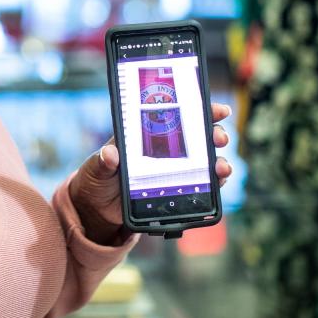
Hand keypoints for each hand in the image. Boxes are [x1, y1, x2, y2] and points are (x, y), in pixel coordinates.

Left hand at [68, 103, 233, 245]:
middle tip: (218, 137)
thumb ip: (103, 161)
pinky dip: (214, 184)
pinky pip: (201, 186)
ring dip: (219, 161)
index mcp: (146, 136)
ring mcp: (173, 170)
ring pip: (204, 161)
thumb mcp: (96, 168)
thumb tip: (110, 153)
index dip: (199, 110)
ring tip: (221, 167)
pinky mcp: (176, 191)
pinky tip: (220, 183)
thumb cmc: (97, 179)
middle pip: (197, 137)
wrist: (97, 207)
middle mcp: (164, 150)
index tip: (216, 109)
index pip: (176, 116)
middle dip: (214, 134)